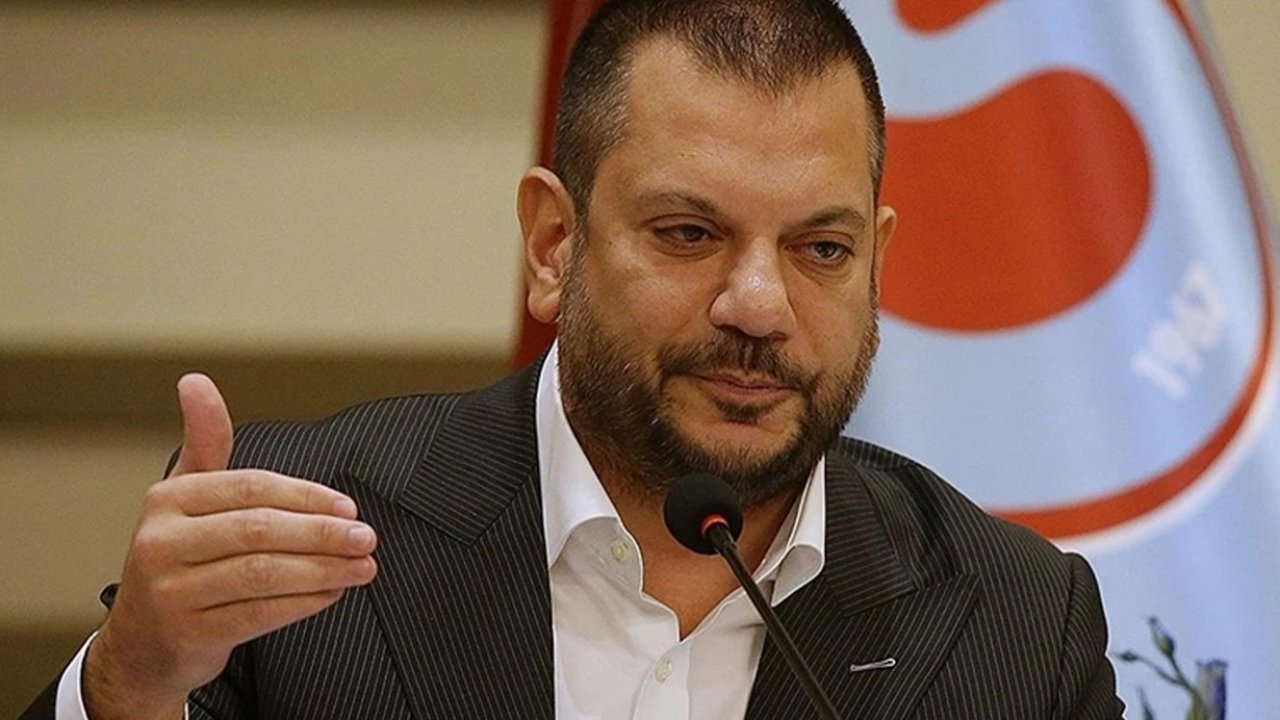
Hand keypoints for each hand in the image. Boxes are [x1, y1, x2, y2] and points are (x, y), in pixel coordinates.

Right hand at [83, 374, 377, 719]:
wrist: (139, 643)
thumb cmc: (179, 559)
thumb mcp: (185, 497)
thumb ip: (206, 442)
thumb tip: (196, 381)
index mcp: (169, 499)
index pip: (251, 487)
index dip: (307, 496)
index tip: (348, 507)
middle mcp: (162, 542)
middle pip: (259, 529)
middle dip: (323, 533)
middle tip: (366, 537)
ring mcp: (171, 591)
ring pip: (263, 573)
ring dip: (323, 569)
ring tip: (363, 567)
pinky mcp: (188, 633)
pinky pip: (258, 614)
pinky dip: (304, 603)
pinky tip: (333, 593)